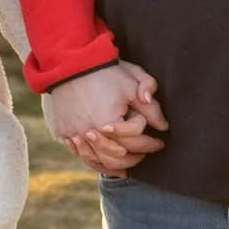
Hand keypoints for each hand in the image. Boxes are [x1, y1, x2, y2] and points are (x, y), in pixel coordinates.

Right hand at [43, 62, 167, 173]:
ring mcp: (76, 135)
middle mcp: (91, 133)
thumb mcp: (133, 85)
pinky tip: (108, 163)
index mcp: (109, 121)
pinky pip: (82, 156)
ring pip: (100, 161)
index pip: (136, 141)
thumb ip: (151, 108)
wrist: (73, 64)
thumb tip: (163, 127)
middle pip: (119, 157)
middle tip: (147, 152)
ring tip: (130, 161)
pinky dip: (97, 162)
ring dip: (118, 165)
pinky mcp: (65, 133)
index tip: (160, 142)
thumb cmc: (106, 72)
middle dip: (137, 157)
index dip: (151, 143)